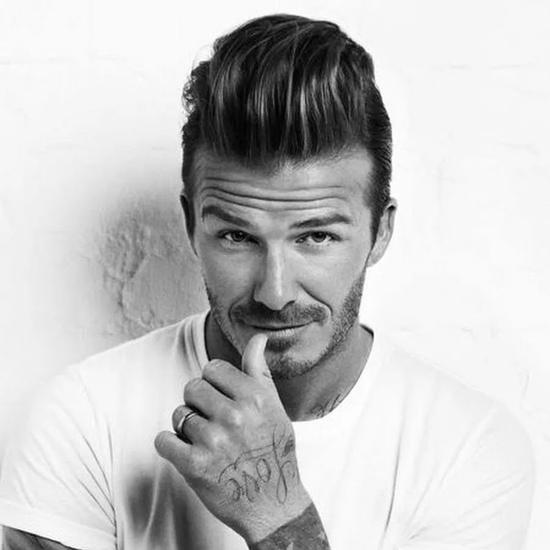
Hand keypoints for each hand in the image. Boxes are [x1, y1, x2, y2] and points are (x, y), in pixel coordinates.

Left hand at [155, 334, 311, 543]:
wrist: (274, 506)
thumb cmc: (275, 453)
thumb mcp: (276, 408)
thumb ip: (259, 371)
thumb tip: (257, 338)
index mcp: (255, 397)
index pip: (213, 368)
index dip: (214, 384)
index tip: (222, 399)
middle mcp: (235, 415)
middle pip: (192, 387)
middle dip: (199, 403)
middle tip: (214, 422)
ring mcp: (213, 440)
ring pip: (179, 413)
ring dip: (187, 427)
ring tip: (207, 442)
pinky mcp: (194, 465)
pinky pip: (163, 440)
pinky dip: (170, 445)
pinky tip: (187, 452)